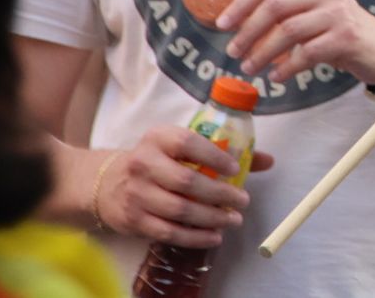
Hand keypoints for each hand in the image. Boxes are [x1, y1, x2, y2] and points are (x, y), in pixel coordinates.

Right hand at [97, 128, 275, 246]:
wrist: (106, 182)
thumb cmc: (157, 161)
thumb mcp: (181, 147)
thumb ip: (222, 152)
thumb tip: (268, 160)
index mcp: (158, 138)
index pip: (188, 143)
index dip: (214, 156)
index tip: (235, 169)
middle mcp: (143, 163)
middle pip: (186, 181)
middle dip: (220, 194)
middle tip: (243, 201)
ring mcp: (136, 193)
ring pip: (179, 210)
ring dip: (211, 218)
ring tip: (233, 220)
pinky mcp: (133, 219)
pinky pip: (168, 232)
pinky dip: (194, 237)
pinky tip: (214, 236)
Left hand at [216, 0, 374, 86]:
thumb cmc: (340, 30)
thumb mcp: (311, 11)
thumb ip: (282, 5)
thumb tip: (238, 4)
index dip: (241, 4)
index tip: (222, 25)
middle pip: (274, 6)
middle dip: (248, 31)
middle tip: (233, 52)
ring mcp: (338, 13)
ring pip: (288, 31)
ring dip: (263, 53)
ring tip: (250, 68)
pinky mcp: (346, 37)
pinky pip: (307, 53)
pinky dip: (286, 68)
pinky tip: (277, 76)